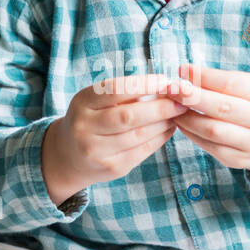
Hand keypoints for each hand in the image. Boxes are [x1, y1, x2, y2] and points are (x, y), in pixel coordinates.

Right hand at [48, 73, 188, 190]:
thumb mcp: (95, 100)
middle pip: (129, 116)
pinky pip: (142, 152)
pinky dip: (160, 138)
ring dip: (164, 123)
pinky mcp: (112, 168)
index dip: (144, 85)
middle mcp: (85, 128)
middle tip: (181, 100)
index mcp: (82, 103)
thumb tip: (165, 85)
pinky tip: (168, 128)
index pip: (115, 90)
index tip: (166, 81)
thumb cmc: (90, 119)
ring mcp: (97, 151)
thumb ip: (124, 93)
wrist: (68, 155)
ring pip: (139, 136)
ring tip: (178, 113)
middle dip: (160, 107)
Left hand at [166, 62, 249, 187]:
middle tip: (172, 89)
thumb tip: (186, 75)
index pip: (231, 83)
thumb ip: (221, 80)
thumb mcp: (248, 85)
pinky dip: (191, 133)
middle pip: (222, 107)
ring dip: (188, 118)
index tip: (182, 70)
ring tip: (173, 107)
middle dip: (192, 97)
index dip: (204, 77)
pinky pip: (210, 146)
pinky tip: (181, 123)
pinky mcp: (239, 160)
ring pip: (213, 130)